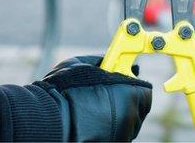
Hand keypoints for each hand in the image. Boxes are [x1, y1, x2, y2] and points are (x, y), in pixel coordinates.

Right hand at [34, 55, 151, 141]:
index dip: (131, 85)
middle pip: (136, 109)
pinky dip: (107, 128)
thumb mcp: (82, 64)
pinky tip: (90, 121)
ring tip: (91, 109)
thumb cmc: (65, 89)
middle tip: (103, 94)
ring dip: (114, 115)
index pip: (144, 91)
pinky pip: (115, 134)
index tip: (120, 81)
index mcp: (130, 95)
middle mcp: (131, 118)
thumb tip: (110, 58)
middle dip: (123, 101)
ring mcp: (122, 135)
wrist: (50, 118)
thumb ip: (102, 62)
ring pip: (125, 123)